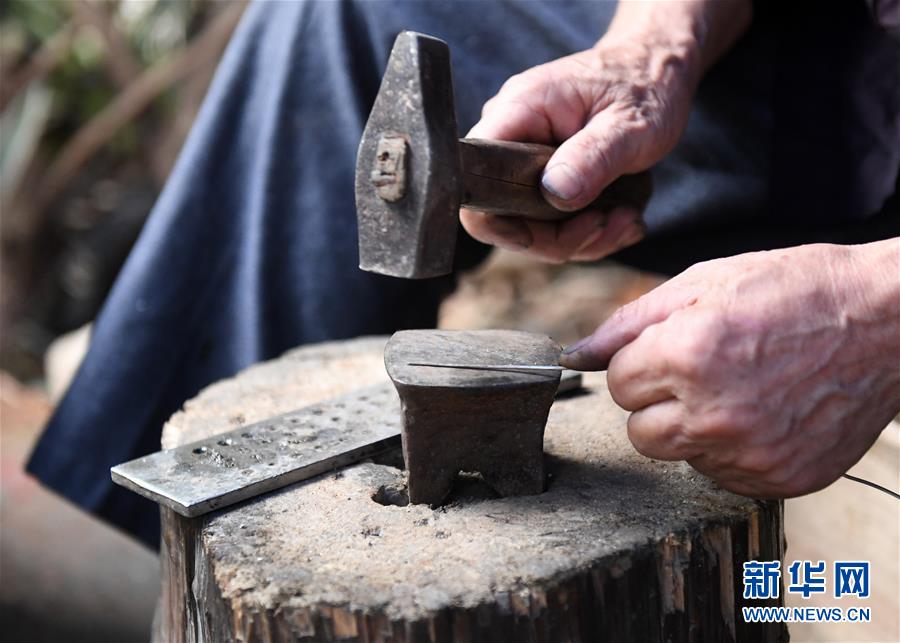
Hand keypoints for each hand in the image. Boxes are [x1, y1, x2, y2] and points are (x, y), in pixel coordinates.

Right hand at [461, 36, 694, 262]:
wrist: (656, 72)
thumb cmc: (645, 87)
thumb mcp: (631, 124)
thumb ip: (592, 157)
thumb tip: (555, 192)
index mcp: (519, 110)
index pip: (473, 178)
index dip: (498, 220)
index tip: (549, 233)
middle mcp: (511, 136)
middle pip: (503, 215)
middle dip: (559, 237)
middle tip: (610, 223)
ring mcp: (524, 160)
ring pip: (531, 227)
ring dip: (582, 238)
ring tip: (626, 217)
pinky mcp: (542, 178)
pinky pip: (550, 223)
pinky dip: (588, 232)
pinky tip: (622, 216)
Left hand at [559, 241, 899, 497]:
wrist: (888, 320)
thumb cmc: (794, 290)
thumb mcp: (703, 282)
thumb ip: (628, 323)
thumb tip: (577, 355)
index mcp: (687, 355)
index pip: (619, 384)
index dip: (643, 362)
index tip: (673, 349)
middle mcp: (714, 412)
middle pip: (637, 431)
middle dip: (656, 401)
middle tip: (700, 371)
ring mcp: (749, 453)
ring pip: (677, 455)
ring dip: (692, 427)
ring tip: (738, 389)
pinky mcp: (779, 479)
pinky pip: (721, 476)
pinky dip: (731, 450)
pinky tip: (763, 414)